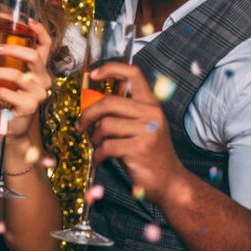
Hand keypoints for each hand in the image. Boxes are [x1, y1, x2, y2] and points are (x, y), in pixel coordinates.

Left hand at [0, 19, 52, 137]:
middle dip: (11, 48)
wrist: (9, 128)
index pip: (46, 46)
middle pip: (33, 56)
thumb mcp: (3, 76)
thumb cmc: (6, 99)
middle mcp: (43, 80)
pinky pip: (7, 93)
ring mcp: (39, 94)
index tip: (28, 21)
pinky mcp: (30, 106)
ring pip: (16, 75)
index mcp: (39, 69)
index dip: (40, 31)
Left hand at [76, 62, 187, 203]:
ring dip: (95, 138)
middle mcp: (151, 113)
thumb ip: (123, 112)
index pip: (133, 74)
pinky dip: (98, 154)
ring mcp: (147, 131)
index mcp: (151, 104)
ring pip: (105, 125)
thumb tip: (91, 101)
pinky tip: (99, 159)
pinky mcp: (139, 148)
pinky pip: (107, 146)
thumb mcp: (142, 126)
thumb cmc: (150, 152)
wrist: (170, 181)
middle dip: (88, 114)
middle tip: (81, 125)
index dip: (111, 68)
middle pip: (109, 102)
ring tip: (98, 146)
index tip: (94, 74)